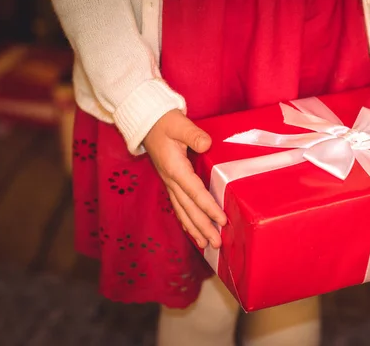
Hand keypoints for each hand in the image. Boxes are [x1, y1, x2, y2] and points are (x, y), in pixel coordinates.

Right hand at [143, 109, 226, 248]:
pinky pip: (178, 207)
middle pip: (189, 208)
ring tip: (206, 246)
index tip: (222, 220)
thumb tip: (206, 144)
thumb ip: (193, 135)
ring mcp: (169, 183)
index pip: (195, 192)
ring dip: (194, 229)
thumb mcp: (179, 124)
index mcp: (175, 168)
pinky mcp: (171, 183)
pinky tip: (193, 232)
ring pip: (182, 211)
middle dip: (203, 227)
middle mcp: (171, 180)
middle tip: (217, 244)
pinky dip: (186, 221)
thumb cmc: (165, 122)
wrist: (147, 122)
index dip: (209, 207)